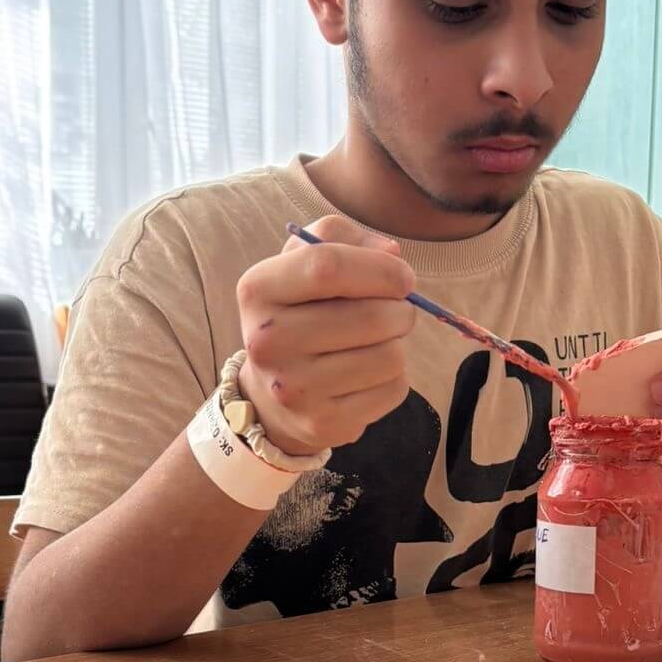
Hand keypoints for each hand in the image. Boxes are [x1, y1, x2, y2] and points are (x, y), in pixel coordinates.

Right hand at [237, 215, 416, 455]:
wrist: (270, 396)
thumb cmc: (298, 314)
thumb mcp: (301, 262)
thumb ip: (340, 238)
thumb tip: (392, 255)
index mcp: (259, 290)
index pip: (329, 265)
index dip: (381, 269)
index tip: (402, 277)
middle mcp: (267, 341)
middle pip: (370, 317)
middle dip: (400, 310)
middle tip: (395, 312)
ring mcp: (293, 388)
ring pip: (389, 356)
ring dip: (397, 345)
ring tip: (376, 343)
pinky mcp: (322, 423)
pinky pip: (392, 390)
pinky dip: (393, 378)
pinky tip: (367, 375)